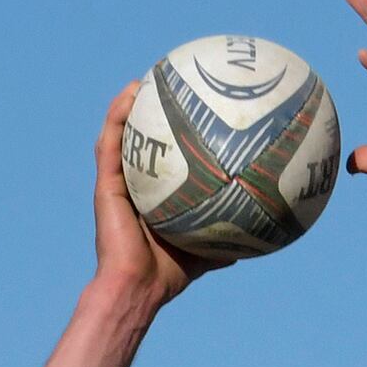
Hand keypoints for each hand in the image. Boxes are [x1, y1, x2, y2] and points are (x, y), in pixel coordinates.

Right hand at [93, 83, 218, 307]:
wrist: (138, 287)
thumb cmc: (169, 275)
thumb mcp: (207, 252)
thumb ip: (227, 239)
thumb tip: (262, 234)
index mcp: (153, 197)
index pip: (162, 159)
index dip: (173, 135)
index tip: (191, 111)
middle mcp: (134, 186)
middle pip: (140, 141)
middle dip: (150, 113)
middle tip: (168, 86)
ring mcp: (117, 183)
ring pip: (119, 135)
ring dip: (127, 105)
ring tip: (144, 79)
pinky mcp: (104, 185)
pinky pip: (109, 145)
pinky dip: (116, 117)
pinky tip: (128, 96)